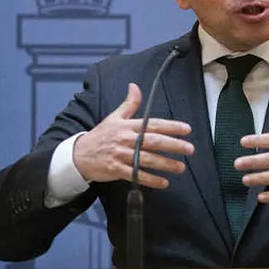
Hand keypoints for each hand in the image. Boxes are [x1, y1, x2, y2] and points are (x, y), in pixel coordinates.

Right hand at [72, 83, 193, 188]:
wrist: (79, 154)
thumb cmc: (100, 136)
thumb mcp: (114, 117)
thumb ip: (129, 104)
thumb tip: (134, 86)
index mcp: (127, 125)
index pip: (153, 124)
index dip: (171, 126)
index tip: (186, 129)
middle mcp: (126, 139)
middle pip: (153, 141)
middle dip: (173, 145)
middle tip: (190, 149)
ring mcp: (121, 155)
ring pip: (147, 159)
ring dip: (165, 164)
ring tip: (181, 167)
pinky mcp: (116, 169)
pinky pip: (136, 175)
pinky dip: (150, 179)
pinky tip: (163, 182)